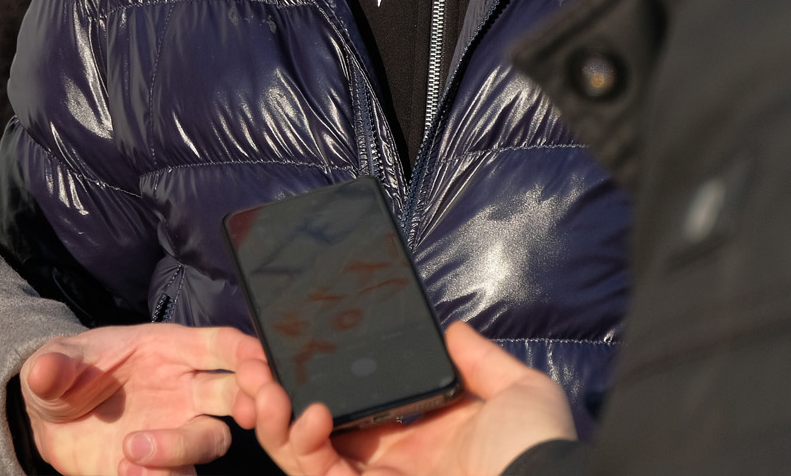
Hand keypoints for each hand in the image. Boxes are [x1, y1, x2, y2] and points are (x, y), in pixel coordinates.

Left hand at [21, 323, 261, 475]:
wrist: (50, 418)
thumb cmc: (65, 374)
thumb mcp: (51, 364)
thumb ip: (53, 366)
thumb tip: (45, 372)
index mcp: (168, 349)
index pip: (219, 345)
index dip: (245, 352)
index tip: (261, 363)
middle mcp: (184, 390)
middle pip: (234, 395)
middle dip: (253, 399)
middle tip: (252, 411)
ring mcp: (177, 430)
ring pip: (209, 441)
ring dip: (182, 447)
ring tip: (132, 449)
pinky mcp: (162, 467)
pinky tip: (124, 471)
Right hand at [234, 323, 575, 475]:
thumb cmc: (536, 451)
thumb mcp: (518, 392)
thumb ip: (481, 361)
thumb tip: (452, 328)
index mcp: (420, 437)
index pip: (351, 405)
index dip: (316, 378)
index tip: (290, 348)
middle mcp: (389, 462)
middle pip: (310, 429)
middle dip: (275, 395)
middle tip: (254, 364)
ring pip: (298, 455)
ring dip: (274, 418)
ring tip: (266, 384)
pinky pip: (315, 475)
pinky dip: (300, 445)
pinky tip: (309, 411)